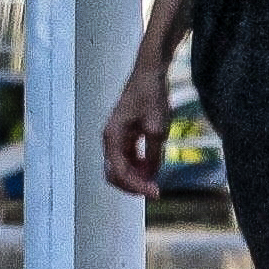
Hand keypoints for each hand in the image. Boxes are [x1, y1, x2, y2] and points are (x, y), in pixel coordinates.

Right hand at [102, 59, 171, 197]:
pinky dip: (139, 167)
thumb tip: (151, 175)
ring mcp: (116, 138)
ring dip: (136, 177)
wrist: (149, 75)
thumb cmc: (151, 96)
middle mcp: (110, 139)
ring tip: (155, 180)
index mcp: (113, 137)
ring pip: (120, 168)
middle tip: (154, 191)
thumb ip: (153, 154)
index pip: (120, 172)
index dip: (137, 186)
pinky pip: (127, 158)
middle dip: (133, 185)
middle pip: (114, 174)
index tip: (156, 193)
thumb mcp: (157, 128)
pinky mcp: (125, 136)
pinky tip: (153, 167)